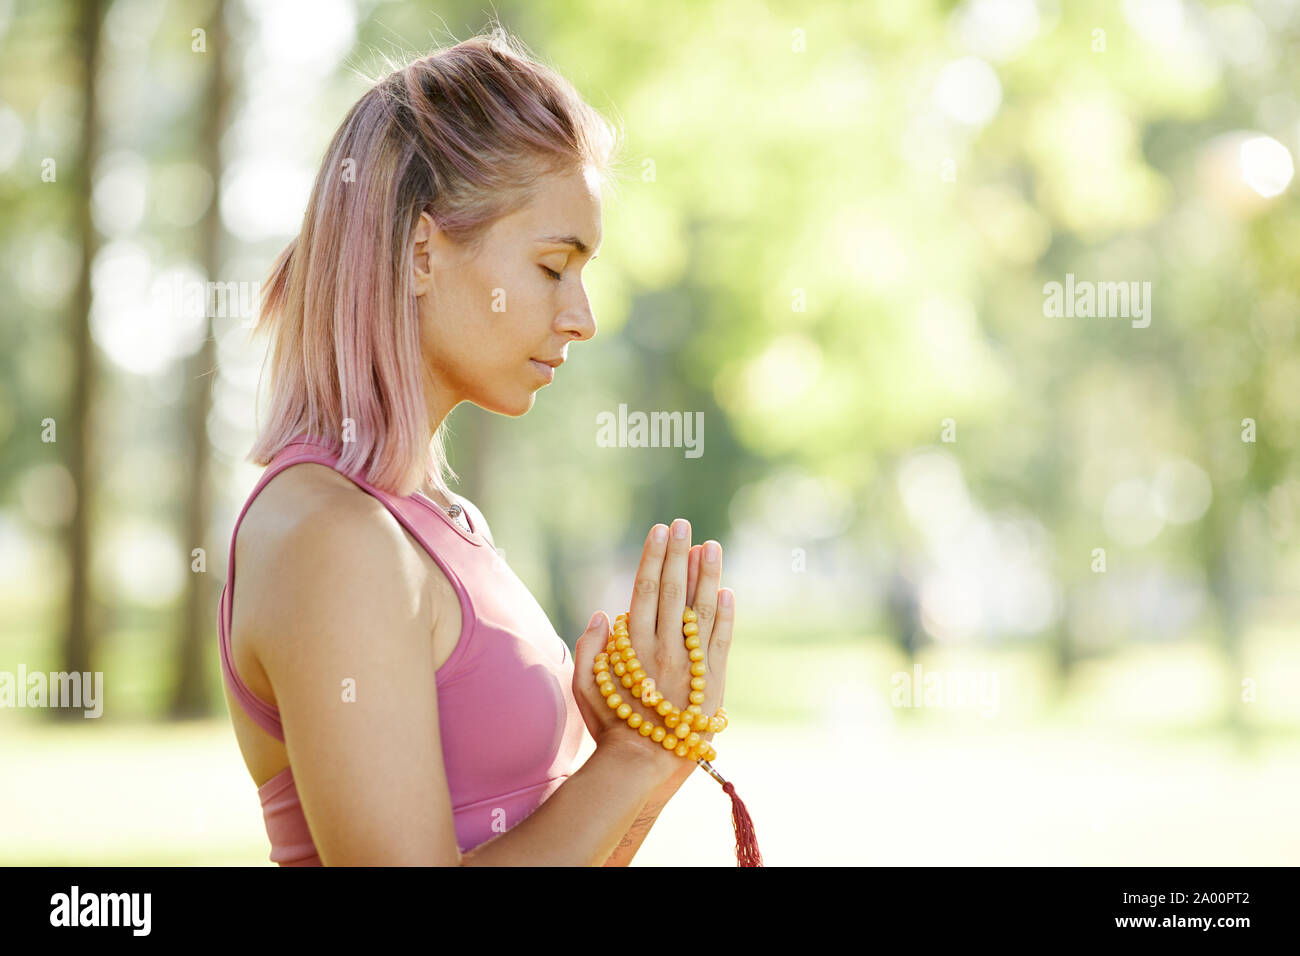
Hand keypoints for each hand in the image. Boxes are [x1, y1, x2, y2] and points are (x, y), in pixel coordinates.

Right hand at [571, 519, 735, 771]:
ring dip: (707, 575)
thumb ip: (587, 649)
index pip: (644, 590)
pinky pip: (721, 641)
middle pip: (673, 591)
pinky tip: (728, 591)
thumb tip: (602, 614)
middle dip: (678, 554)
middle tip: (684, 525)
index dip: (653, 558)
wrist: (642, 765)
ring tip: (711, 546)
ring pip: (701, 610)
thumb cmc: (609, 727)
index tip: (659, 531)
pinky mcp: (712, 681)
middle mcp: (663, 648)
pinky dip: (727, 615)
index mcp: (633, 646)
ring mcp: (690, 663)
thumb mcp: (583, 688)